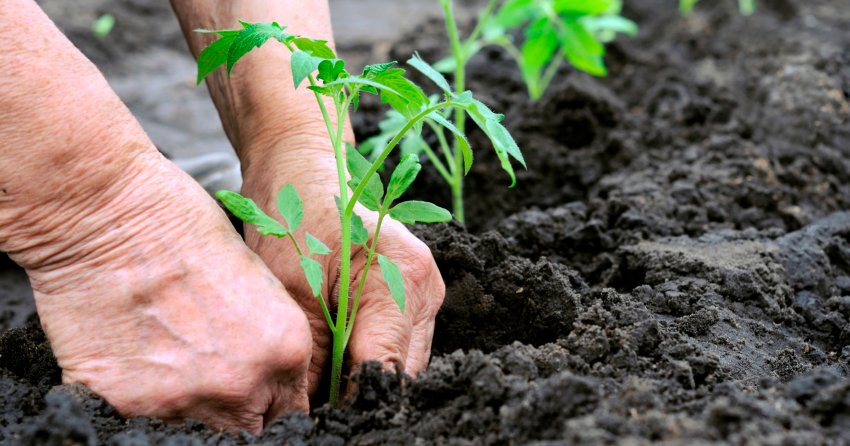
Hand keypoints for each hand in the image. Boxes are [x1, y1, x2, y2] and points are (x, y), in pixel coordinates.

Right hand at [23, 151, 312, 433]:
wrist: (107, 213)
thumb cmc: (183, 225)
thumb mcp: (256, 279)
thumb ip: (268, 338)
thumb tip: (267, 374)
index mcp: (285, 349)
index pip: (290, 410)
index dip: (271, 401)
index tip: (256, 393)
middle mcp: (242, 384)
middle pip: (248, 428)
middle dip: (236, 408)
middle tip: (210, 374)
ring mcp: (184, 400)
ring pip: (196, 428)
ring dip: (187, 402)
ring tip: (166, 355)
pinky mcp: (126, 404)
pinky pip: (141, 420)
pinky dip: (138, 397)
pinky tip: (132, 355)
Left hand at [241, 137, 445, 396]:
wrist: (301, 170)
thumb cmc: (293, 218)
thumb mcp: (291, 292)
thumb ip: (311, 359)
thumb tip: (311, 415)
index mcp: (404, 279)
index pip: (386, 370)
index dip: (351, 404)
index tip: (317, 420)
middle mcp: (427, 288)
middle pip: (401, 374)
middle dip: (358, 395)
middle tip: (313, 406)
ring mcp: (426, 293)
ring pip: (401, 365)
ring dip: (363, 379)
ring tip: (320, 385)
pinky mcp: (414, 297)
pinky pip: (396, 346)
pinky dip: (366, 359)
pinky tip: (335, 360)